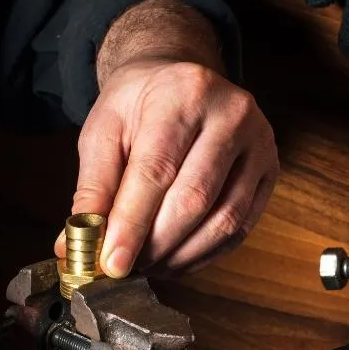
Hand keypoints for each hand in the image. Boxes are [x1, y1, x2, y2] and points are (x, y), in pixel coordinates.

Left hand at [55, 59, 278, 276]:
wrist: (182, 81)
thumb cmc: (139, 105)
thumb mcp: (104, 130)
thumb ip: (93, 187)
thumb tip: (78, 243)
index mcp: (184, 93)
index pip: (156, 170)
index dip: (132, 223)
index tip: (111, 262)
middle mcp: (232, 114)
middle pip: (194, 199)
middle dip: (156, 244)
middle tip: (126, 268)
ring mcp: (259, 143)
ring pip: (223, 220)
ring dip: (181, 255)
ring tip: (148, 265)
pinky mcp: (271, 170)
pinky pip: (240, 228)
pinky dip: (205, 253)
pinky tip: (176, 258)